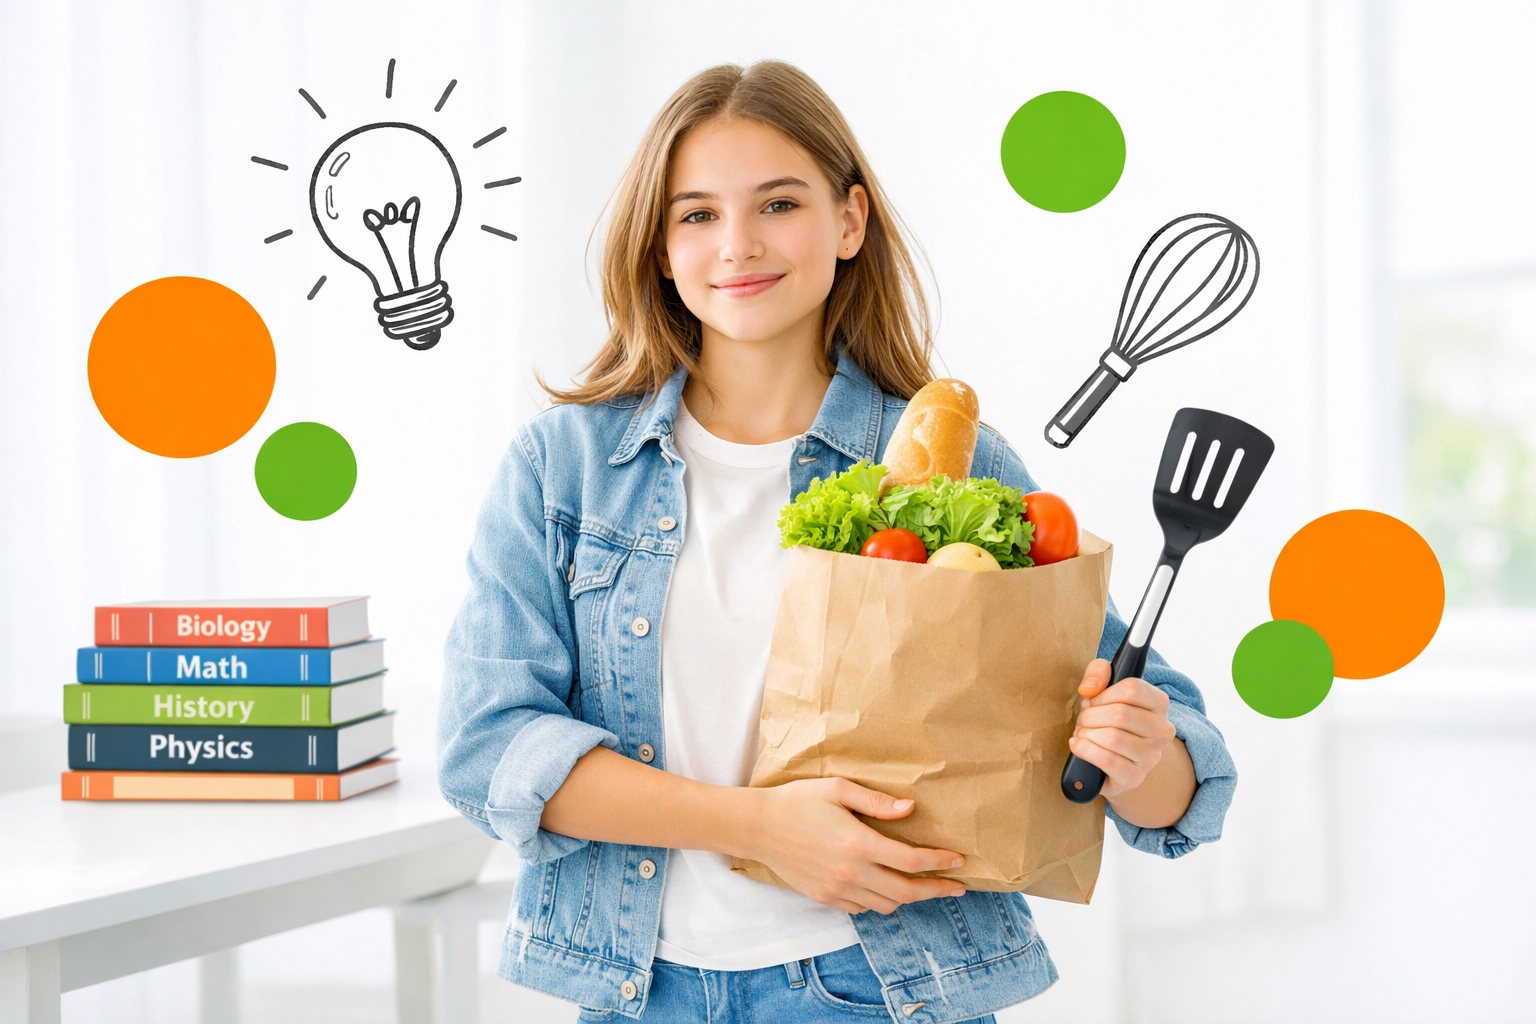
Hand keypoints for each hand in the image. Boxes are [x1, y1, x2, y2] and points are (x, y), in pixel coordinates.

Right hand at [741, 778, 966, 915]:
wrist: (758, 827)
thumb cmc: (797, 801)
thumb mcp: (838, 789)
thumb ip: (876, 802)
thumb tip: (910, 809)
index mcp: (858, 843)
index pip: (911, 861)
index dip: (939, 863)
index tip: (958, 861)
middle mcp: (851, 872)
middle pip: (906, 892)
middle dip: (937, 890)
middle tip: (957, 887)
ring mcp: (837, 889)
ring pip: (886, 905)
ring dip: (907, 896)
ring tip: (919, 885)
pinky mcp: (825, 898)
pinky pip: (862, 908)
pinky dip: (878, 901)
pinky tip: (882, 885)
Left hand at [1068, 659, 1177, 797]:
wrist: (1111, 761)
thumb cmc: (1107, 719)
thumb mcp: (1103, 689)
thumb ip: (1098, 673)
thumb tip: (1089, 689)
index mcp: (1159, 703)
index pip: (1132, 689)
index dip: (1104, 694)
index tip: (1093, 700)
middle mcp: (1162, 731)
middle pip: (1120, 714)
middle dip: (1091, 716)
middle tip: (1083, 721)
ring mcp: (1151, 756)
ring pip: (1113, 737)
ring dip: (1087, 734)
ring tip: (1082, 734)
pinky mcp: (1135, 777)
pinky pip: (1107, 760)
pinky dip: (1085, 751)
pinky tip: (1079, 746)